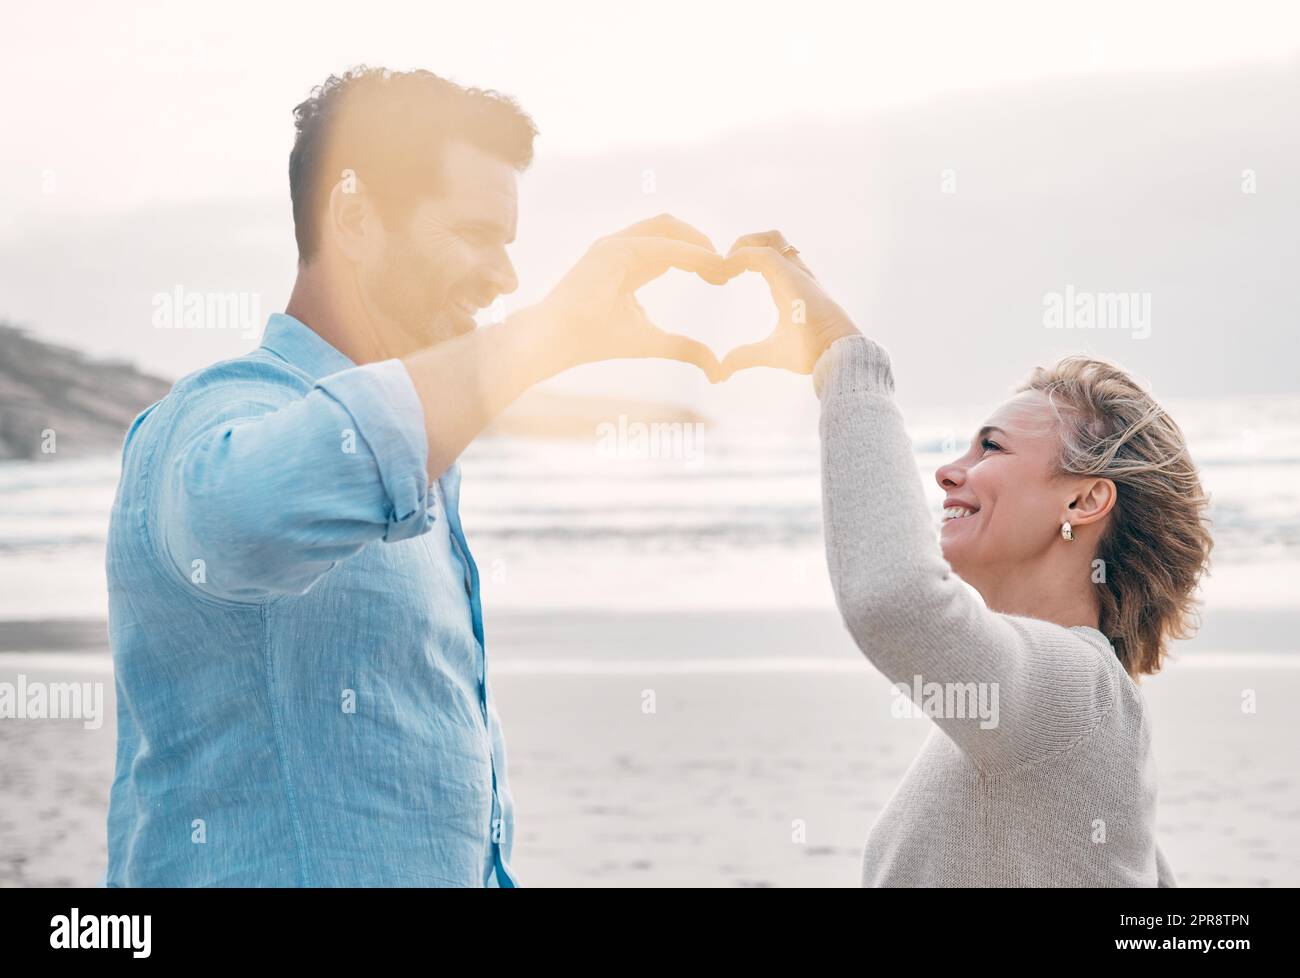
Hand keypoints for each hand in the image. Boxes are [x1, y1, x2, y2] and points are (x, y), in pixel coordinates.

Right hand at [530, 214, 728, 380]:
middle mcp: (621, 248)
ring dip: (698, 242)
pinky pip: (658, 243)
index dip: (701, 257)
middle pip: (672, 228)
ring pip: (667, 226)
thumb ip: (686, 348)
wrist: (556, 342)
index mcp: (629, 264)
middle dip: (703, 242)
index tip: (725, 278)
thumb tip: (717, 367)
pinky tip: (707, 265)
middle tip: (728, 268)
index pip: (672, 247)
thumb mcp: (653, 342)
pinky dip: (686, 251)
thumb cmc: (594, 341)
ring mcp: (614, 244)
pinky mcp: (611, 250)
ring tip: (720, 266)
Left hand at [718, 230, 859, 380]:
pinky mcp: (791, 276)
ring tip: (723, 267)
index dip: (741, 260)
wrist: (834, 355)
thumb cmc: (811, 353)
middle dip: (742, 245)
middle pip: (769, 239)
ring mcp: (794, 272)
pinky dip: (741, 256)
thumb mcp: (769, 353)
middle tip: (720, 269)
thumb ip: (745, 356)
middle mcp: (793, 274)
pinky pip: (762, 254)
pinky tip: (726, 272)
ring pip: (769, 238)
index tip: (721, 278)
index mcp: (788, 286)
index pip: (766, 257)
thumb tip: (722, 371)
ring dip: (742, 245)